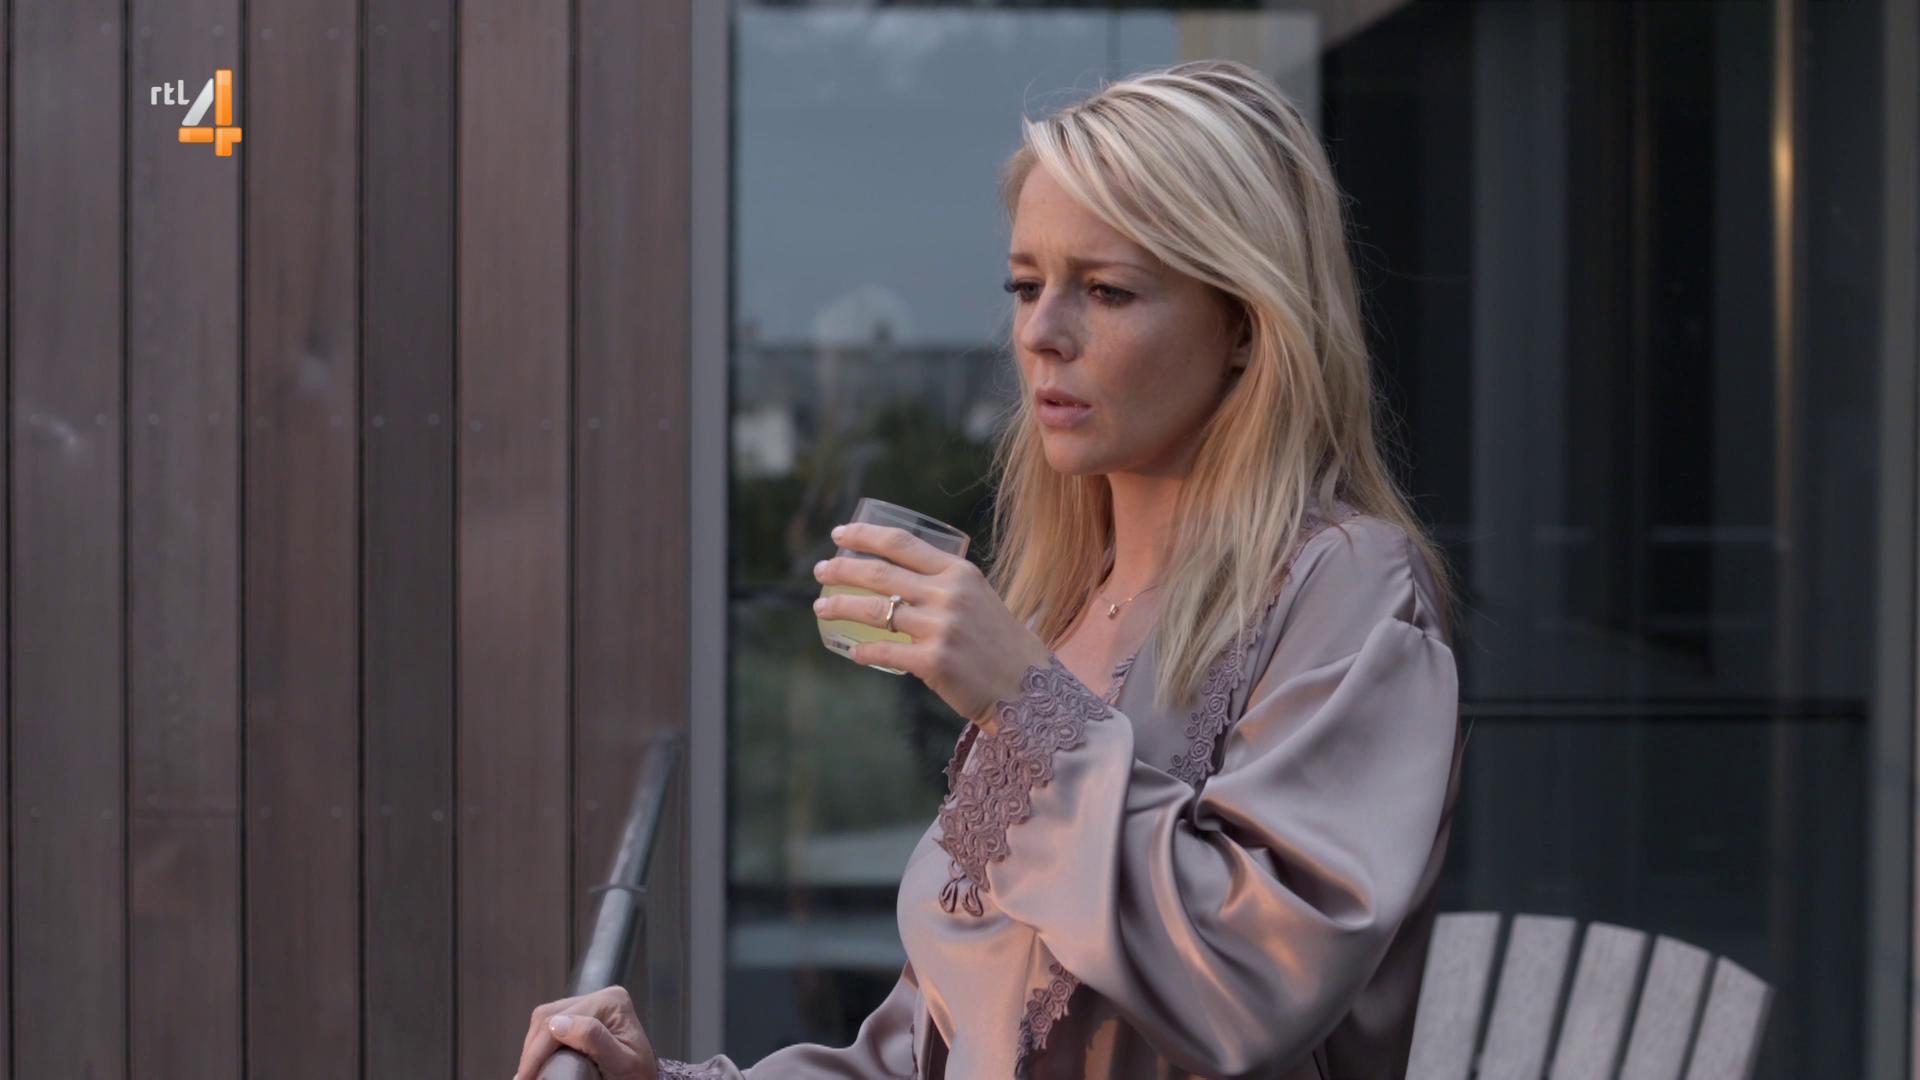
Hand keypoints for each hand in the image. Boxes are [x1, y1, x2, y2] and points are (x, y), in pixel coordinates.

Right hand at [514, 985, 657, 1079]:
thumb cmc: (639, 1075)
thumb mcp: (622, 1063)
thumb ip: (594, 1040)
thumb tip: (558, 1024)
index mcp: (612, 1001)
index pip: (562, 1020)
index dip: (538, 1051)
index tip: (525, 1077)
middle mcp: (600, 996)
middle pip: (549, 1015)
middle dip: (532, 1050)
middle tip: (524, 1078)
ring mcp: (589, 1004)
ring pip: (545, 1019)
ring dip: (533, 1047)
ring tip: (528, 1073)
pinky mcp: (581, 1016)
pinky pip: (550, 1025)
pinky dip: (540, 1045)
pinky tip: (537, 1063)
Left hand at [813, 522, 1053, 729]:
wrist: (1027, 688)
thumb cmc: (999, 643)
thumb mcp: (978, 598)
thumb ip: (944, 585)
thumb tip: (897, 578)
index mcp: (958, 573)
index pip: (901, 543)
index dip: (863, 535)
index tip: (838, 534)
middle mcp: (948, 595)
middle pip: (879, 574)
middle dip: (841, 569)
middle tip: (820, 570)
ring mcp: (941, 628)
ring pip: (874, 611)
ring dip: (839, 607)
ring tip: (820, 606)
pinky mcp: (934, 662)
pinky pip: (884, 652)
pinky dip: (863, 651)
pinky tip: (853, 651)